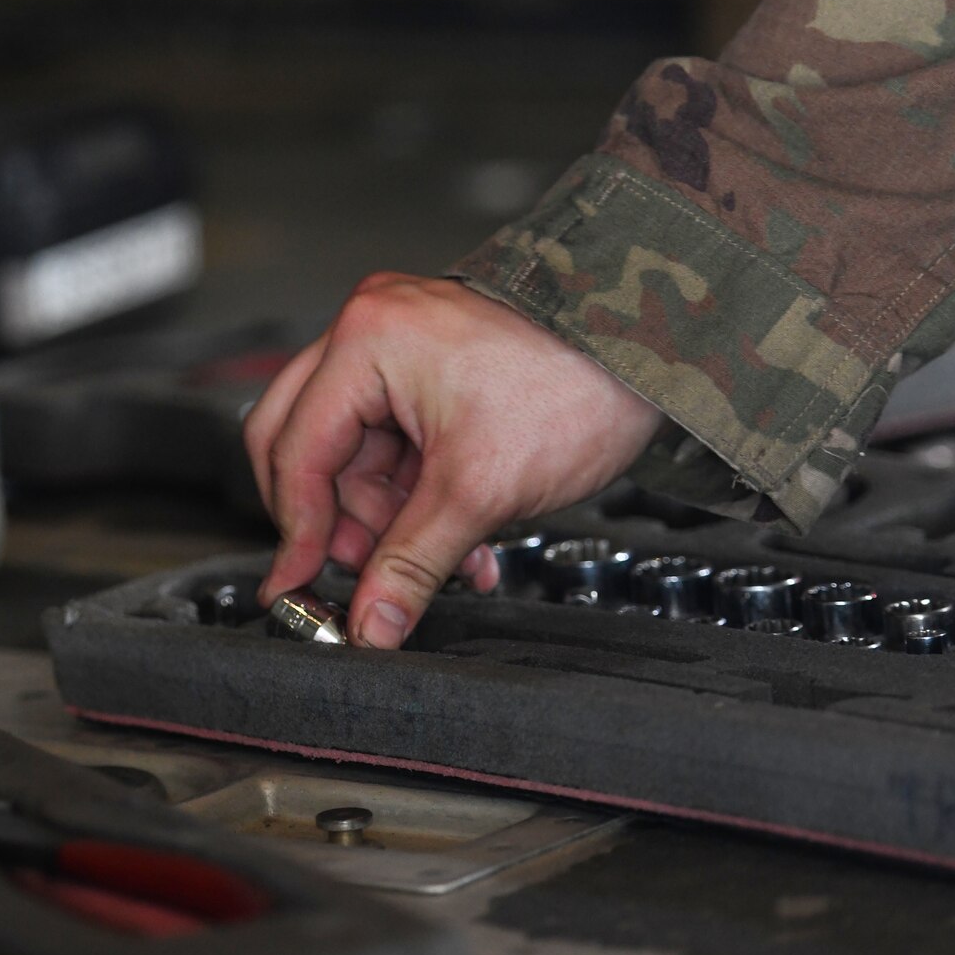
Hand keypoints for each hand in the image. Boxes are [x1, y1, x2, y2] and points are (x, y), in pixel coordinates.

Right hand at [244, 274, 662, 648]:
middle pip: (307, 443)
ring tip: (450, 560)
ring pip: (355, 452)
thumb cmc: (579, 387)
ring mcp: (401, 343)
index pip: (298, 450)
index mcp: (368, 340)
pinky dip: (420, 494)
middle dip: (342, 521)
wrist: (658, 352)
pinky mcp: (432, 365)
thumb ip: (412, 563)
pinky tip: (462, 537)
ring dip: (392, 517)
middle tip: (366, 572)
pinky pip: (397, 442)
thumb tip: (369, 624)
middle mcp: (371, 329)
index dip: (299, 531)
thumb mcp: (481, 491)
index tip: (296, 587)